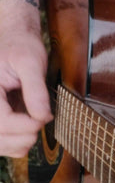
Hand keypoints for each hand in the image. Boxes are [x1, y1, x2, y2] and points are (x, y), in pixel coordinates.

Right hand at [0, 28, 51, 156]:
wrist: (14, 40)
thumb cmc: (21, 46)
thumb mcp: (31, 61)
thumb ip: (36, 90)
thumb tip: (43, 117)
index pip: (1, 121)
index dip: (25, 126)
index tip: (42, 118)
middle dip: (24, 136)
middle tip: (40, 120)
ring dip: (21, 142)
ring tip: (35, 124)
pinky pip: (2, 143)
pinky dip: (17, 143)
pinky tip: (28, 128)